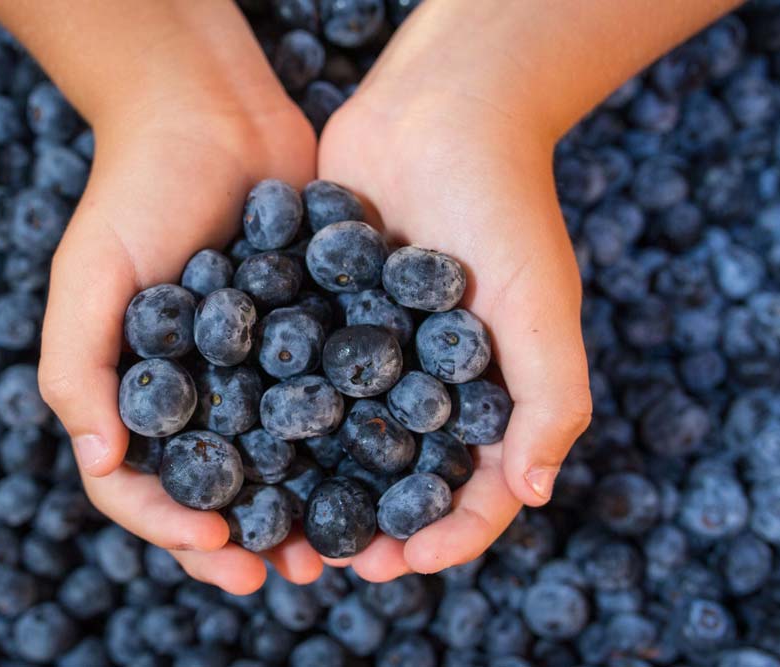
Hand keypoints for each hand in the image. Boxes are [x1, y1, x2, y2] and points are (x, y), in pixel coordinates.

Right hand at [38, 68, 322, 593]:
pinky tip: (382, 466)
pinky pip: (325, 401)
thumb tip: (99, 463)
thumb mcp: (87, 276)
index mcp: (135, 393)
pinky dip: (346, 440)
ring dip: (304, 507)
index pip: (142, 486)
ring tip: (339, 548)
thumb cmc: (135, 190)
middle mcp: (196, 392)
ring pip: (278, 459)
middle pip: (217, 487)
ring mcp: (254, 368)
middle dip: (248, 539)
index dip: (175, 528)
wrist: (211, 113)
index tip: (220, 549)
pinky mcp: (307, 335)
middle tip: (291, 575)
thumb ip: (78, 368)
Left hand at [316, 8, 591, 579]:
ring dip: (303, 486)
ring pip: (332, 440)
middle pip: (391, 478)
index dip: (441, 536)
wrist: (441, 112)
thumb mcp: (543, 308)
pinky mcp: (316, 314)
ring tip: (265, 523)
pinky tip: (230, 442)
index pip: (469, 489)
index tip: (400, 563)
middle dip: (359, 527)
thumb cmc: (506, 208)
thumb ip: (549, 402)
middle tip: (318, 564)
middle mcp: (421, 384)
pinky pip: (290, 376)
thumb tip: (533, 497)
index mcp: (483, 395)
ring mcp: (366, 351)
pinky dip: (265, 414)